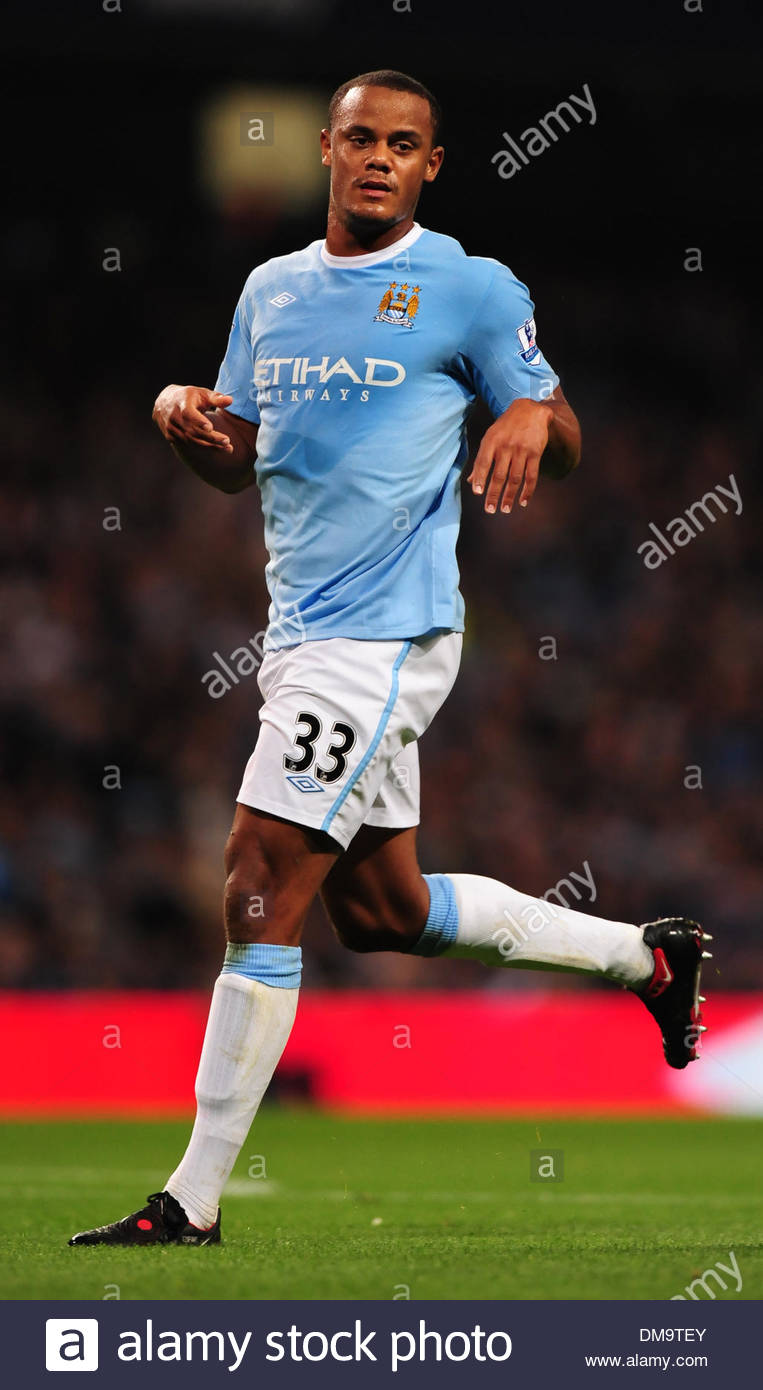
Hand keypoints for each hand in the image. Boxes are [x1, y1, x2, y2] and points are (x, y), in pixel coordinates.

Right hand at [152, 385, 234, 451]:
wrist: (164, 402)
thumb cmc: (189, 397)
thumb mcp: (202, 393)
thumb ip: (216, 398)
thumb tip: (230, 400)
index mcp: (182, 402)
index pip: (188, 413)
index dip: (198, 420)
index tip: (210, 428)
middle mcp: (174, 416)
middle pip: (193, 431)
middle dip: (211, 438)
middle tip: (227, 441)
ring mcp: (171, 428)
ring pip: (192, 441)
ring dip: (210, 446)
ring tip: (228, 448)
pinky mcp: (171, 437)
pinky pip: (189, 445)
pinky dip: (204, 448)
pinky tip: (218, 449)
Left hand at [467, 398, 552, 513]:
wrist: (530, 409)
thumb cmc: (506, 427)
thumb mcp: (490, 437)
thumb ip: (482, 459)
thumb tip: (471, 482)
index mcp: (491, 441)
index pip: (483, 462)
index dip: (480, 477)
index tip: (477, 492)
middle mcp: (506, 445)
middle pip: (499, 474)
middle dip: (494, 494)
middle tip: (490, 509)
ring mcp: (521, 450)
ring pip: (515, 478)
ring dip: (509, 496)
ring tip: (505, 509)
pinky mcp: (535, 453)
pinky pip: (531, 475)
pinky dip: (528, 490)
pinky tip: (523, 501)